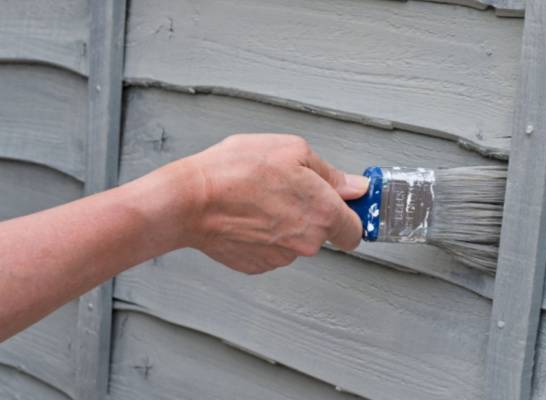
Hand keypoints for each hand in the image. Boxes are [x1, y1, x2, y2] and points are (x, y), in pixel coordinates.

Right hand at [184, 134, 367, 273]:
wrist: (190, 201)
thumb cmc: (236, 171)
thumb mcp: (291, 150)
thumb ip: (331, 173)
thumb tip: (355, 187)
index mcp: (323, 213)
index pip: (355, 231)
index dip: (350, 216)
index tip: (343, 205)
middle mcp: (307, 242)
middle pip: (322, 233)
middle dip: (311, 213)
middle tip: (285, 188)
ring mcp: (281, 257)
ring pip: (295, 241)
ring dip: (285, 223)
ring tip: (259, 198)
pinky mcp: (257, 265)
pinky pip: (271, 249)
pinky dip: (263, 235)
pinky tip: (247, 215)